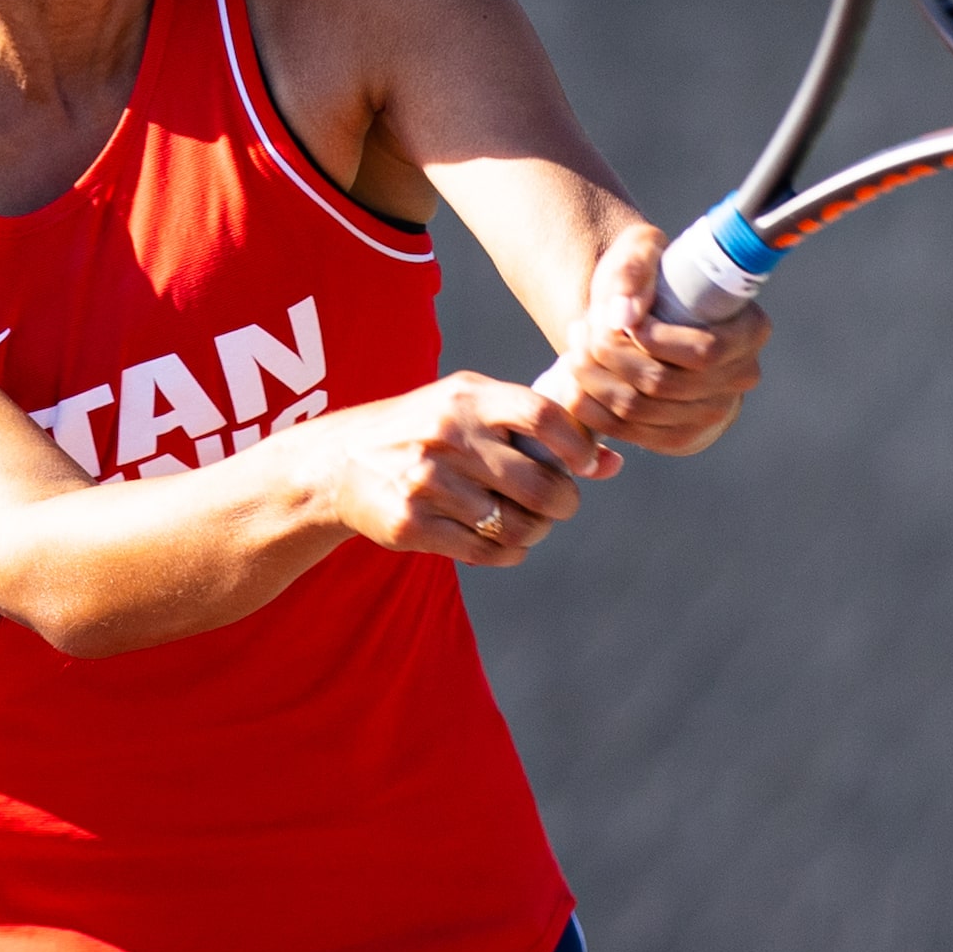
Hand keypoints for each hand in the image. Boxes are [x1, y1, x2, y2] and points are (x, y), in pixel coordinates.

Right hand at [274, 373, 619, 567]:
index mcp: (468, 398)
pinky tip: (501, 542)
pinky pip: (485, 552)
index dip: (578, 445)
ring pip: (517, 526)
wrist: (340, 462)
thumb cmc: (426, 428)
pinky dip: (506, 553)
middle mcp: (448, 436)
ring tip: (528, 524)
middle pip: (540, 485)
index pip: (543, 415)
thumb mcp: (471, 407)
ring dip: (534, 531)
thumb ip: (538, 426)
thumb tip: (611, 464)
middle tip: (559, 504)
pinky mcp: (411, 524)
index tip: (585, 462)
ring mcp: (427, 482)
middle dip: (563, 503)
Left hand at [547, 224, 767, 455]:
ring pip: (640, 410)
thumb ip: (632, 270)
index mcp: (751, 330)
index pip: (706, 351)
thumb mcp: (641, 251)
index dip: (653, 341)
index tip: (615, 317)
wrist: (645, 313)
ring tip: (574, 347)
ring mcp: (714, 414)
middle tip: (579, 329)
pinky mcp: (682, 438)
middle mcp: (741, 377)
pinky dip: (593, 409)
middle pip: (664, 383)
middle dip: (610, 356)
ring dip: (593, 380)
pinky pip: (630, 433)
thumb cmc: (650, 277)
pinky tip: (575, 381)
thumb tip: (623, 316)